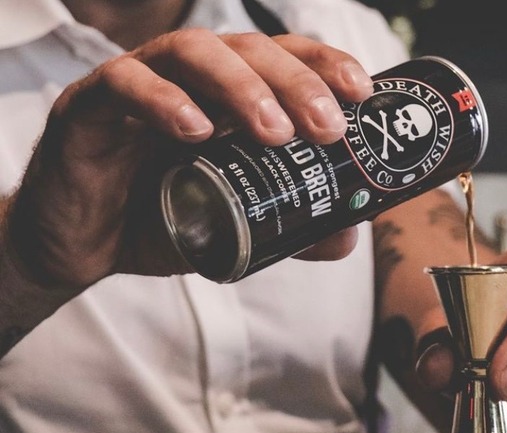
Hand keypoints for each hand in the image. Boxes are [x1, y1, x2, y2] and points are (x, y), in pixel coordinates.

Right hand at [9, 30, 373, 287]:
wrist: (84, 247)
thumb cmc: (161, 219)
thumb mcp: (235, 226)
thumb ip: (290, 226)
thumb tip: (348, 234)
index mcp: (227, 95)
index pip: (283, 59)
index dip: (324, 64)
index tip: (360, 92)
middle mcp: (189, 79)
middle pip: (248, 49)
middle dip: (295, 81)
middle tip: (325, 126)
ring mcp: (139, 85)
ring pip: (191, 51)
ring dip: (240, 86)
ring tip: (272, 132)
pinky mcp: (89, 107)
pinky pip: (122, 83)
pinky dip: (162, 101)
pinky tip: (195, 130)